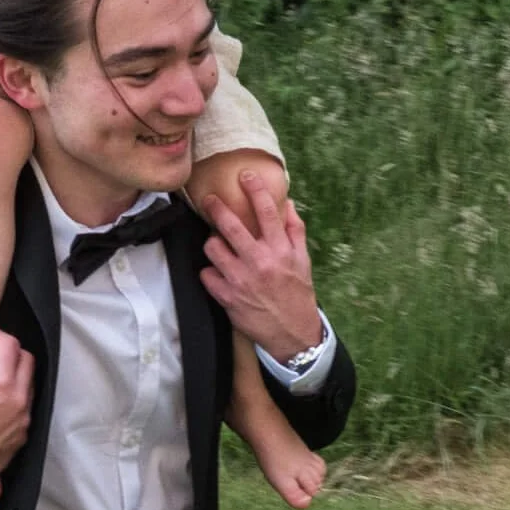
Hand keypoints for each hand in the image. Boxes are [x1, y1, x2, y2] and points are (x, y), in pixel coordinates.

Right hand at [0, 319, 31, 507]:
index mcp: (0, 382)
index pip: (11, 345)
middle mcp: (17, 400)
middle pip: (27, 363)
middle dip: (12, 355)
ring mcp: (22, 421)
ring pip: (29, 387)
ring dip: (16, 378)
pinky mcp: (20, 438)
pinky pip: (25, 412)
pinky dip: (15, 403)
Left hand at [197, 169, 321, 362]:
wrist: (292, 334)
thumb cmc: (297, 294)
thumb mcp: (303, 261)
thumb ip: (295, 231)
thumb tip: (287, 204)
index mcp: (280, 251)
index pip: (267, 212)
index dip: (255, 189)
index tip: (245, 174)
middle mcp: (260, 262)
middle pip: (231, 226)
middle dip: (217, 208)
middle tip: (209, 199)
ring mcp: (241, 281)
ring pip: (213, 249)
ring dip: (213, 244)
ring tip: (217, 245)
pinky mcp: (227, 298)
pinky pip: (206, 275)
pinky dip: (210, 272)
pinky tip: (218, 273)